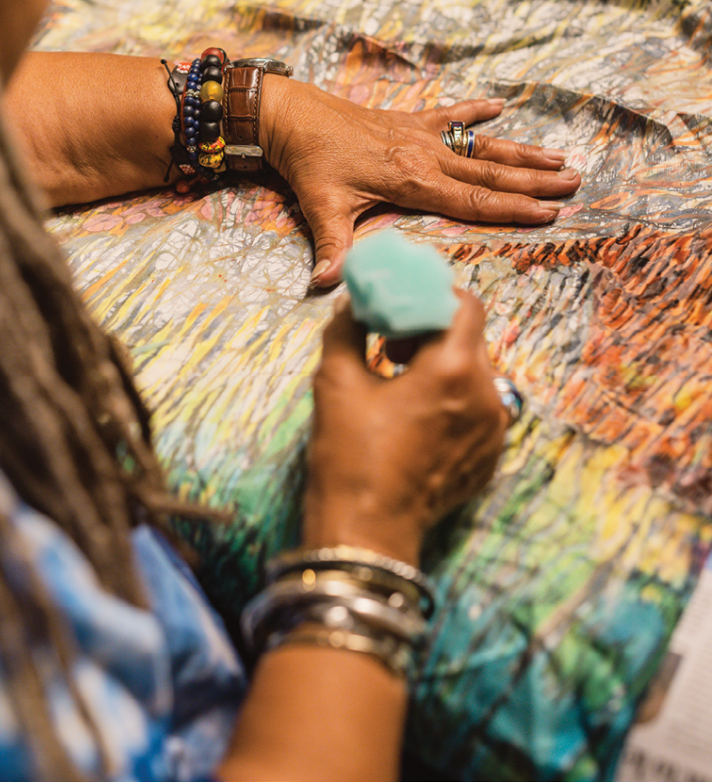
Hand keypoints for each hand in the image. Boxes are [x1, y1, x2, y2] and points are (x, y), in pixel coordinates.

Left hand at [260, 77, 580, 286]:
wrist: (290, 115)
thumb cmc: (308, 163)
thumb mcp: (321, 208)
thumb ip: (332, 250)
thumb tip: (328, 287)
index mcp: (411, 182)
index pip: (473, 202)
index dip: (513, 209)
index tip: (548, 214)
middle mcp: (423, 156)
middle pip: (489, 174)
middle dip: (533, 182)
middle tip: (572, 183)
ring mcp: (418, 135)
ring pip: (479, 146)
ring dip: (518, 153)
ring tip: (556, 157)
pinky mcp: (406, 120)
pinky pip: (448, 115)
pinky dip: (474, 111)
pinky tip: (500, 106)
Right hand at [304, 292, 506, 566]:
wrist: (367, 532)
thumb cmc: (350, 455)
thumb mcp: (336, 381)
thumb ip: (346, 328)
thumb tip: (352, 303)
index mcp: (452, 369)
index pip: (467, 304)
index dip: (435, 298)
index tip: (403, 310)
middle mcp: (485, 394)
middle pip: (472, 338)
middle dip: (435, 332)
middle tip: (394, 347)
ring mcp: (494, 429)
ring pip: (477, 373)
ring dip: (445, 366)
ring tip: (404, 384)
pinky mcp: (491, 456)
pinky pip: (479, 408)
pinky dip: (454, 399)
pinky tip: (418, 417)